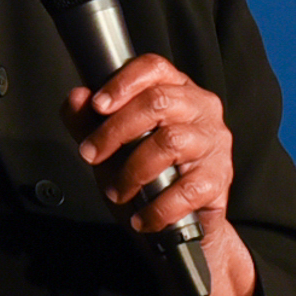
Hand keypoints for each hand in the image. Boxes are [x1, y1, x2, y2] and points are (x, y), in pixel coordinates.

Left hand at [66, 54, 259, 295]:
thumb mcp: (108, 148)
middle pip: (159, 102)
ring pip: (171, 141)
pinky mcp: (220, 180)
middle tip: (90, 156)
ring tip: (115, 192)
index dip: (123, 82)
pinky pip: (187, 188)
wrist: (176, 228)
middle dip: (115, 130)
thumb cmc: (144, 178)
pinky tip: (140, 218)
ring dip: (133, 171)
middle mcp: (202, 110)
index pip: (155, 67)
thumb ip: (88, 121)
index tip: (97, 105)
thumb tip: (75, 97)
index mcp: (176, 91)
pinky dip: (157, 208)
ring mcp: (215, 144)